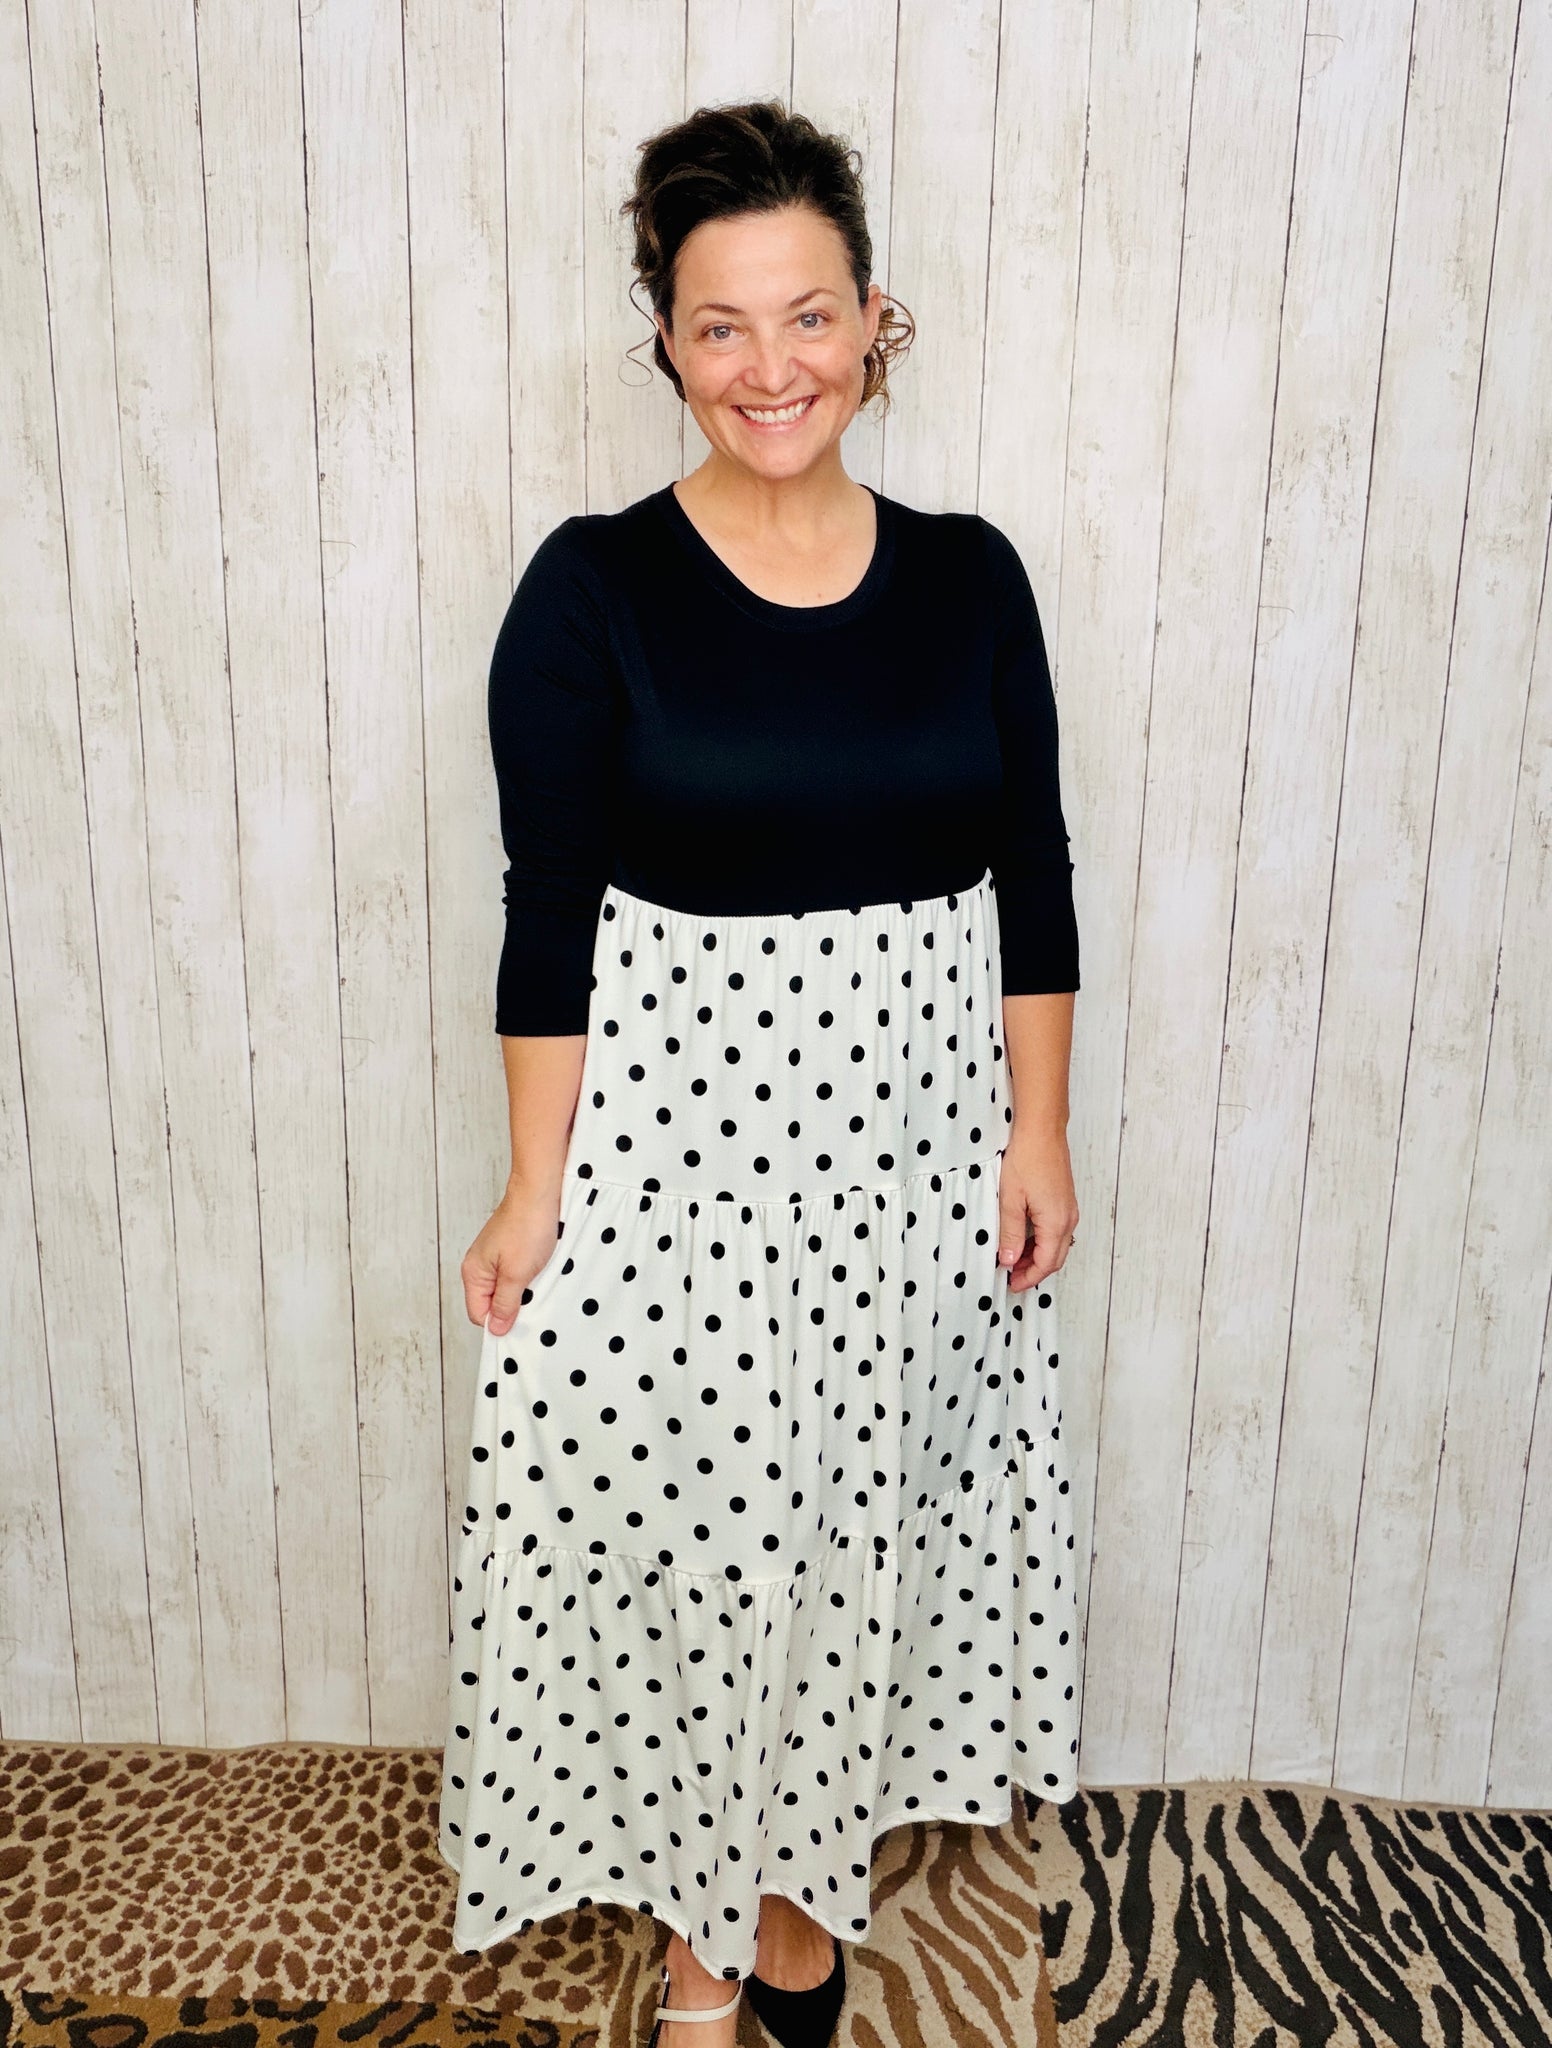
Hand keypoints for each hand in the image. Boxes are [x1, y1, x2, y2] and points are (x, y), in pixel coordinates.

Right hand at [460, 1183, 562, 1335]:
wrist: (540, 1192)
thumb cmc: (526, 1225)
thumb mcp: (517, 1274)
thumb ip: (505, 1303)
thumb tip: (495, 1328)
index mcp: (473, 1273)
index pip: (479, 1314)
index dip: (499, 1322)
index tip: (521, 1320)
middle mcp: (479, 1265)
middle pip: (492, 1302)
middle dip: (514, 1305)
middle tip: (534, 1297)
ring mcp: (495, 1256)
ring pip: (507, 1288)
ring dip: (525, 1289)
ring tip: (539, 1278)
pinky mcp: (510, 1249)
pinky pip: (517, 1274)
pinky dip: (530, 1275)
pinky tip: (542, 1268)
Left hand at [996, 1124, 1078, 1290]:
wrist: (1042, 1130)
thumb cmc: (1027, 1158)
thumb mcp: (1010, 1199)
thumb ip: (1011, 1233)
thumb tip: (1010, 1260)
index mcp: (1056, 1222)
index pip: (1046, 1264)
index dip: (1029, 1278)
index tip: (1012, 1284)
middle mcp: (1068, 1218)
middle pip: (1055, 1258)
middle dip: (1034, 1271)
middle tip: (1011, 1277)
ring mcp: (1069, 1209)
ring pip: (1057, 1245)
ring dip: (1038, 1256)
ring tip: (1014, 1258)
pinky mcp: (1065, 1201)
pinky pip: (1057, 1231)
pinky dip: (1042, 1242)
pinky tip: (1024, 1238)